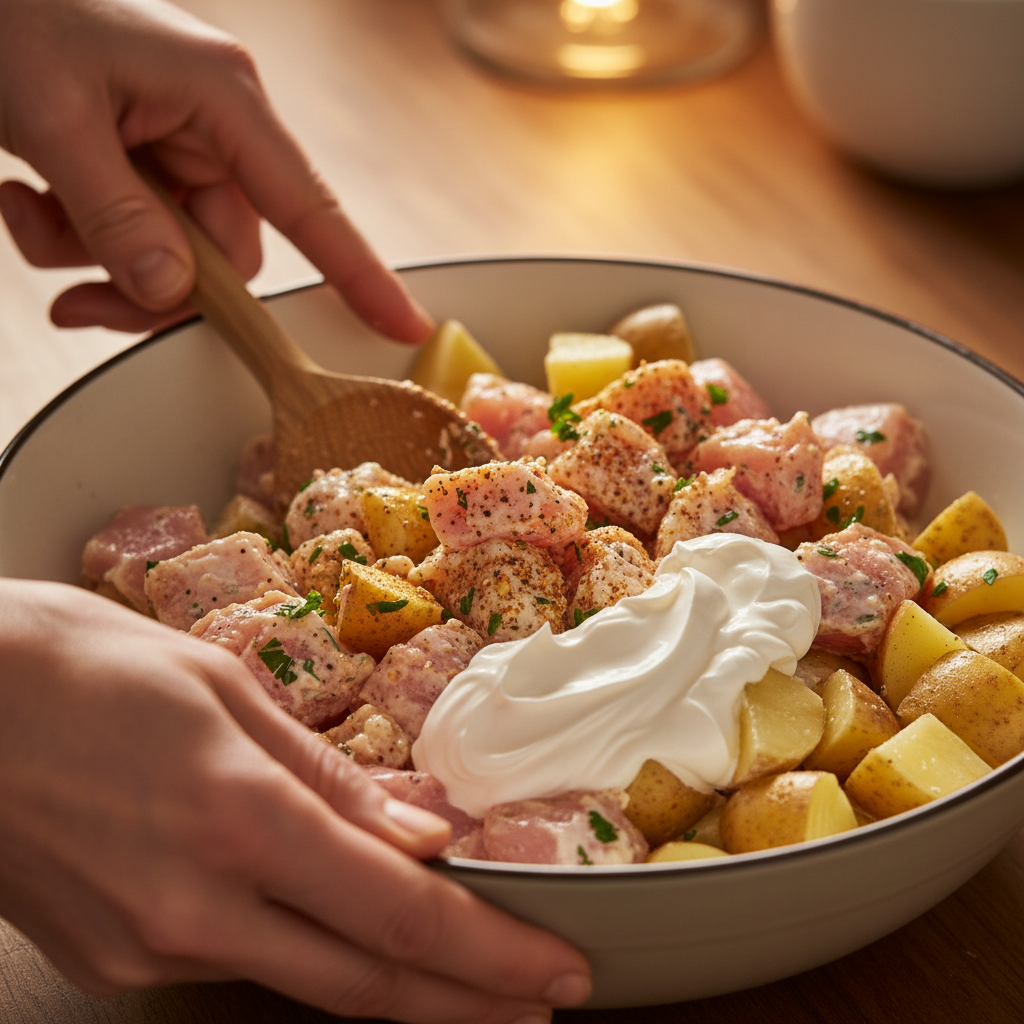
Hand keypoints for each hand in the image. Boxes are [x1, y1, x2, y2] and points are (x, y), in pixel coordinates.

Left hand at [0, 0, 432, 341]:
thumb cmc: (7, 11)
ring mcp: (179, 142)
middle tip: (80, 300)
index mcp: (223, 98)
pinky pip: (136, 234)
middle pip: (224, 256)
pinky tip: (27, 200)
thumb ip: (116, 216)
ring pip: (174, 255)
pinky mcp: (143, 158)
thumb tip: (170, 293)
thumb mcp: (54, 118)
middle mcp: (215, 125)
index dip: (359, 273)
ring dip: (99, 260)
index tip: (403, 322)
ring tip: (30, 214)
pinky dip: (77, 240)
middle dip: (150, 288)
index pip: (309, 207)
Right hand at [0, 579, 590, 1021]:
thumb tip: (419, 828)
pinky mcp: (113, 954)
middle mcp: (194, 904)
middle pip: (365, 981)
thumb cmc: (78, 664)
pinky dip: (309, 952)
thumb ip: (324, 774)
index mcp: (238, 815)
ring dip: (394, 983)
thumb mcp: (219, 686)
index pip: (398, 913)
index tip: (558, 969)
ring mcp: (147, 944)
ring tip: (463, 976)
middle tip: (540, 1001)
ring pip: (305, 982)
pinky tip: (340, 931)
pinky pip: (237, 960)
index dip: (491, 953)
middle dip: (467, 1001)